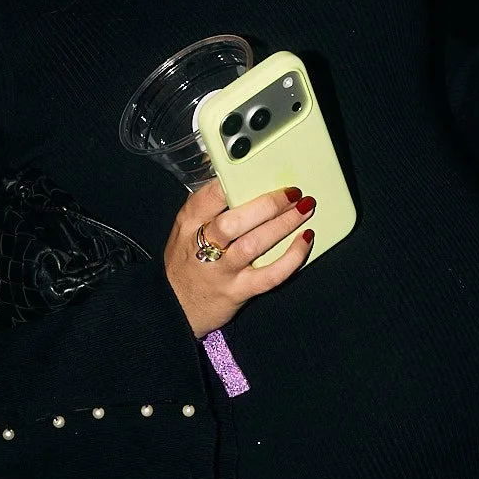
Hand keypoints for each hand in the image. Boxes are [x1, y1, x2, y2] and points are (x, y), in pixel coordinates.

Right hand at [164, 179, 313, 339]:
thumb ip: (207, 205)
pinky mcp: (239, 291)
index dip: (235, 182)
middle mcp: (203, 245)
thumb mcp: (184, 228)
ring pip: (254, 244)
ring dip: (283, 224)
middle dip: (268, 204)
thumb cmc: (184, 262)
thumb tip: (233, 179)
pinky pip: (270, 275)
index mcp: (189, 223)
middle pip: (235, 221)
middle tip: (292, 193)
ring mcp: (222, 270)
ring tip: (304, 210)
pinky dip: (292, 257)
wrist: (174, 307)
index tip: (258, 171)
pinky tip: (304, 241)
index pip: (210, 196)